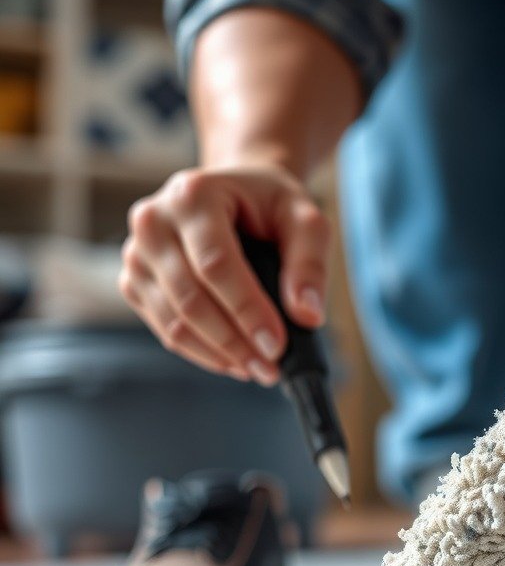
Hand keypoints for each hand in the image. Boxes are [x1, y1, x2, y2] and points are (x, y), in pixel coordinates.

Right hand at [119, 165, 328, 383]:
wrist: (237, 195)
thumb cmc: (272, 207)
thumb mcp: (306, 221)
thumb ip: (310, 265)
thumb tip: (307, 317)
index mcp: (194, 195)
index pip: (215, 264)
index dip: (247, 310)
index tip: (277, 346)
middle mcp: (154, 221)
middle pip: (190, 298)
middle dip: (234, 342)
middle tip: (271, 369)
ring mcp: (137, 254)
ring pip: (173, 321)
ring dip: (218, 355)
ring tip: (258, 369)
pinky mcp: (134, 282)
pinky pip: (165, 329)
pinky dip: (201, 352)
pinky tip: (234, 361)